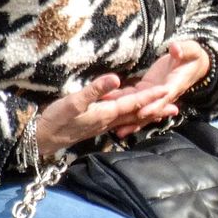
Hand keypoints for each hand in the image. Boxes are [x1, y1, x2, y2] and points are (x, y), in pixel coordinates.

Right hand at [34, 72, 180, 157]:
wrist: (41, 139)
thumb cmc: (56, 119)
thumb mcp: (74, 101)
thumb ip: (95, 90)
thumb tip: (117, 78)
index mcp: (106, 113)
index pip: (135, 103)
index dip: (152, 95)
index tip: (168, 89)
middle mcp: (108, 121)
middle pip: (138, 114)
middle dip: (156, 110)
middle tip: (176, 108)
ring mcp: (102, 126)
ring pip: (130, 119)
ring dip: (146, 115)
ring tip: (159, 112)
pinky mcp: (95, 126)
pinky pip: (119, 121)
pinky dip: (130, 117)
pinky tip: (131, 117)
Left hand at [101, 40, 211, 139]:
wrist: (194, 63)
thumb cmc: (192, 55)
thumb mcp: (191, 50)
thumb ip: (183, 49)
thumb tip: (175, 48)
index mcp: (174, 86)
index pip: (162, 99)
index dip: (152, 107)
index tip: (140, 113)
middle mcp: (163, 94)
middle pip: (148, 110)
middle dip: (134, 121)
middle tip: (119, 131)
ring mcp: (154, 93)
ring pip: (139, 108)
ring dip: (126, 118)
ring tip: (111, 129)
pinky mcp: (146, 88)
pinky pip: (134, 98)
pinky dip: (122, 103)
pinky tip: (109, 107)